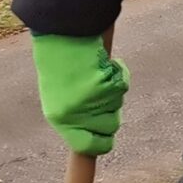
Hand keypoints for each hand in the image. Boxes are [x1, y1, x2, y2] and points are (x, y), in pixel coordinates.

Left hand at [32, 34, 126, 157]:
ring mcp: (92, 101)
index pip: (88, 146)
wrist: (61, 36)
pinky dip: (120, 73)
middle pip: (111, 126)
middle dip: (111, 112)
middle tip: (101, 95)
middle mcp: (76, 114)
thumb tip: (99, 133)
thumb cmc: (59, 65)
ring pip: (118, 104)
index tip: (107, 140)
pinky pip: (123, 84)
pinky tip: (104, 64)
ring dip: (113, 91)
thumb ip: (77, 117)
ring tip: (96, 75)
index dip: (102, 144)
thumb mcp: (61, 98)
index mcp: (60, 119)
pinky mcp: (106, 86)